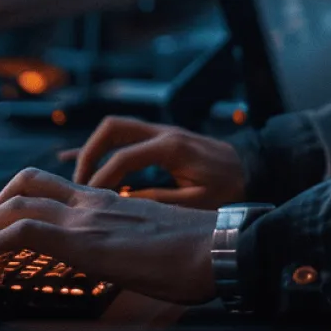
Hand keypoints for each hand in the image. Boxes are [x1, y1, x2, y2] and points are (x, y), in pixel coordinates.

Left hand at [0, 168, 218, 304]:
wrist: (216, 249)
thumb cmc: (197, 253)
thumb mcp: (153, 243)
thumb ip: (130, 247)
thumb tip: (123, 272)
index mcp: (111, 202)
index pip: (57, 188)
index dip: (24, 200)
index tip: (8, 224)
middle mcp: (93, 202)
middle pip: (29, 182)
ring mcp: (87, 218)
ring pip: (18, 201)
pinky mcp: (83, 240)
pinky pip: (22, 231)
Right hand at [61, 116, 246, 208]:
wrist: (253, 169)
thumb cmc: (228, 189)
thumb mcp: (197, 201)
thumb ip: (159, 200)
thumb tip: (122, 202)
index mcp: (171, 147)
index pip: (124, 157)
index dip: (102, 178)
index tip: (91, 200)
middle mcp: (163, 132)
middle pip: (112, 128)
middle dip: (89, 153)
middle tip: (78, 184)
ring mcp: (161, 131)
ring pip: (116, 128)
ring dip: (94, 149)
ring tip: (80, 179)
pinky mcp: (161, 138)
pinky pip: (126, 136)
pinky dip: (104, 147)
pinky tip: (79, 159)